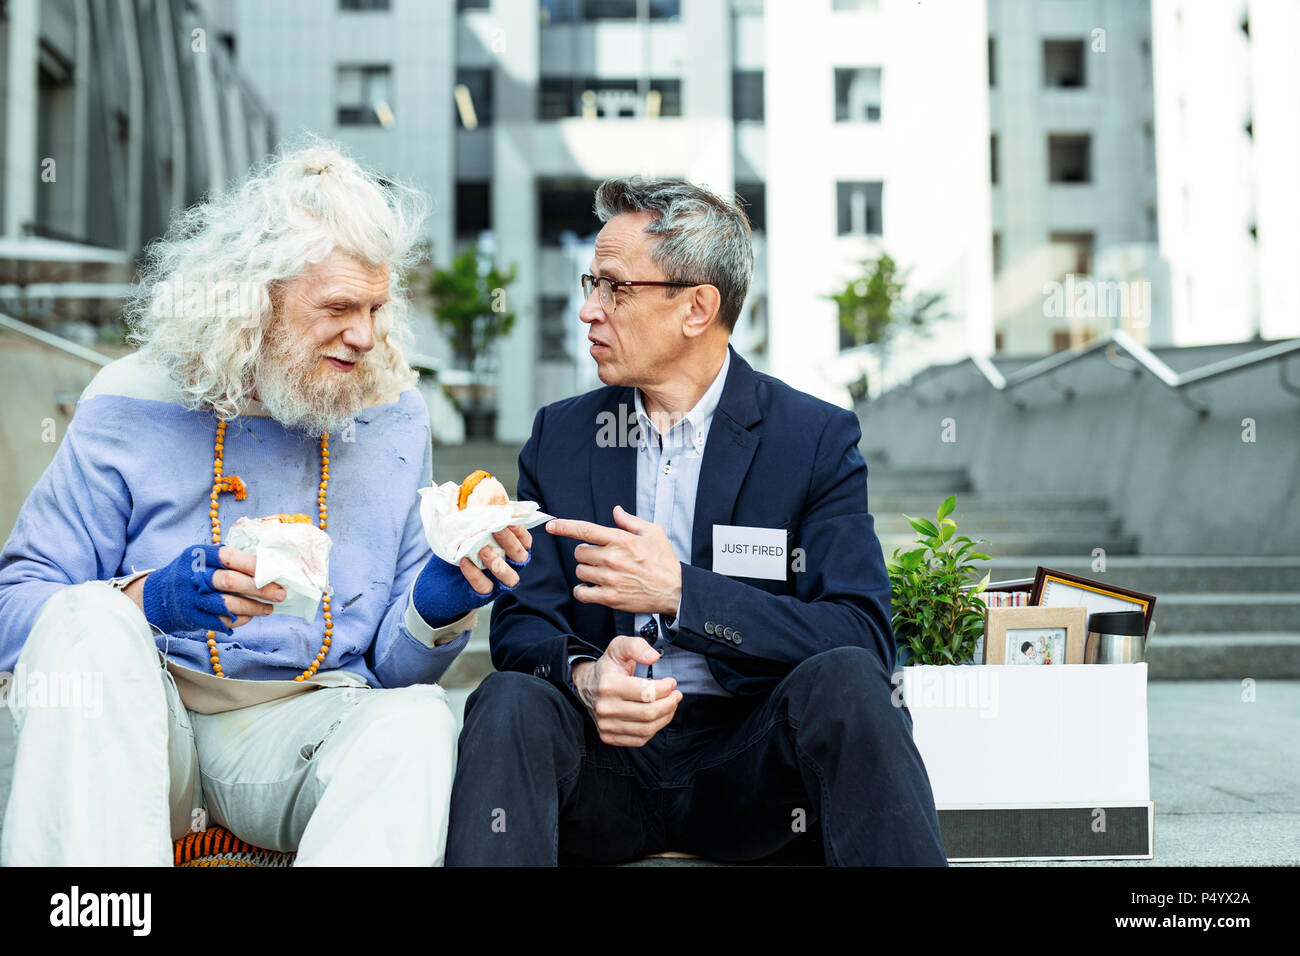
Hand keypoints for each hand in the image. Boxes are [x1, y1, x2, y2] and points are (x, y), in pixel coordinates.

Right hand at [134, 544, 284, 633]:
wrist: (159, 596)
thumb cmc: (193, 574)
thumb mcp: (204, 559)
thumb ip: (230, 561)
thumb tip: (270, 567)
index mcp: (198, 554)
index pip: (229, 556)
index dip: (254, 564)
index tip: (275, 570)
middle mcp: (192, 575)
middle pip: (230, 581)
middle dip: (260, 588)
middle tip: (281, 593)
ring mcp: (190, 598)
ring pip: (227, 604)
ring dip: (253, 607)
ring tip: (270, 608)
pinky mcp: (191, 617)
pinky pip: (221, 621)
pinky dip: (239, 619)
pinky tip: (251, 616)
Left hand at [412, 524, 532, 626]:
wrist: (440, 578)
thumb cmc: (460, 547)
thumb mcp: (470, 526)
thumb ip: (479, 513)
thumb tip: (484, 497)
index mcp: (511, 549)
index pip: (525, 541)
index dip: (520, 531)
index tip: (509, 518)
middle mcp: (510, 566)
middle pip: (521, 556)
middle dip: (510, 542)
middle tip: (496, 528)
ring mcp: (498, 581)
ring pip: (510, 577)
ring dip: (498, 562)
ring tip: (482, 549)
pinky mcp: (483, 593)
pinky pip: (485, 587)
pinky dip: (475, 574)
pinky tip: (464, 561)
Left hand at [546, 506, 681, 616]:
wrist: (675, 590)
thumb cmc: (664, 561)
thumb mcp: (653, 532)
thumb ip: (630, 521)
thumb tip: (615, 511)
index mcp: (620, 539)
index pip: (585, 530)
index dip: (564, 526)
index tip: (551, 525)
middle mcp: (612, 558)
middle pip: (579, 552)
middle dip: (586, 553)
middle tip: (601, 557)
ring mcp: (609, 579)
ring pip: (579, 571)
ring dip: (586, 571)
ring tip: (600, 572)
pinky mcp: (610, 598)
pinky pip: (582, 592)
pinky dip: (583, 590)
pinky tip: (591, 587)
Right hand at [571, 635, 680, 746]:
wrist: (587, 685)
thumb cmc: (607, 668)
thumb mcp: (619, 647)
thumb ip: (637, 646)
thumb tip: (654, 656)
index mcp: (608, 685)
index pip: (647, 693)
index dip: (666, 688)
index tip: (671, 683)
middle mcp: (605, 707)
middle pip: (649, 713)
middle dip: (670, 704)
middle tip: (675, 695)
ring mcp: (606, 724)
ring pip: (647, 728)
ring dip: (665, 717)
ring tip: (670, 705)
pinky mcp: (608, 736)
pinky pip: (639, 739)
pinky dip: (653, 730)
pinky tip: (657, 718)